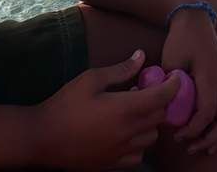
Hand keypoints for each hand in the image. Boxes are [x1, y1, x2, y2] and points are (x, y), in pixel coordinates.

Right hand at [33, 50, 179, 169]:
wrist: (41, 139)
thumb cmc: (65, 104)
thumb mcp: (90, 79)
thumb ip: (120, 70)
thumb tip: (141, 56)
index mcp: (125, 109)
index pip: (163, 97)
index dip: (174, 85)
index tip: (174, 76)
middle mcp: (129, 132)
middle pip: (161, 116)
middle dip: (160, 101)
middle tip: (146, 90)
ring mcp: (122, 151)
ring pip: (152, 137)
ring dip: (150, 122)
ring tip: (134, 111)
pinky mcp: (113, 164)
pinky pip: (138, 154)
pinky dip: (139, 142)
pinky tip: (125, 132)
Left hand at [161, 9, 216, 154]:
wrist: (195, 18)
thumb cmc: (181, 38)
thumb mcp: (171, 59)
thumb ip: (169, 85)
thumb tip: (163, 109)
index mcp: (210, 76)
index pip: (206, 111)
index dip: (193, 128)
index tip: (178, 135)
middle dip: (209, 138)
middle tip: (191, 148)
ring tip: (205, 147)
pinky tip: (213, 131)